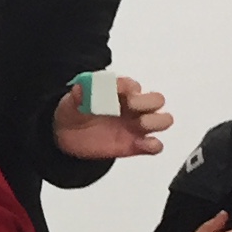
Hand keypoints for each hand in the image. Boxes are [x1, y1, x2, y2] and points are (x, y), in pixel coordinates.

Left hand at [53, 75, 173, 161]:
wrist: (67, 135)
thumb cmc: (75, 112)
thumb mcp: (71, 102)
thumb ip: (78, 96)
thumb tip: (80, 89)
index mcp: (120, 91)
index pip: (132, 85)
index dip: (127, 87)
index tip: (118, 91)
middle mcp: (134, 107)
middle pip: (157, 99)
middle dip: (147, 101)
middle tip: (131, 106)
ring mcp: (136, 126)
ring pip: (163, 120)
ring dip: (156, 121)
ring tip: (140, 124)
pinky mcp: (135, 145)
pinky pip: (154, 146)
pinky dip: (153, 145)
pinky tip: (141, 144)